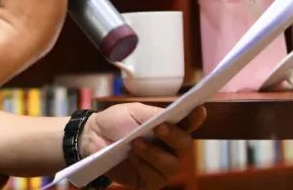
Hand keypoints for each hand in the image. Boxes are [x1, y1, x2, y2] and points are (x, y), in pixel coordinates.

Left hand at [80, 104, 205, 188]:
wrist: (92, 137)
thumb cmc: (116, 122)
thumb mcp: (134, 112)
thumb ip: (155, 115)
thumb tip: (172, 117)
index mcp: (169, 128)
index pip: (188, 124)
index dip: (196, 118)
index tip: (199, 109)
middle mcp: (170, 148)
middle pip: (185, 146)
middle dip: (172, 136)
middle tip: (158, 128)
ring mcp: (161, 167)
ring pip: (171, 165)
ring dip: (153, 153)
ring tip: (135, 143)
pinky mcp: (150, 181)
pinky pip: (156, 178)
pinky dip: (143, 166)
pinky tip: (132, 158)